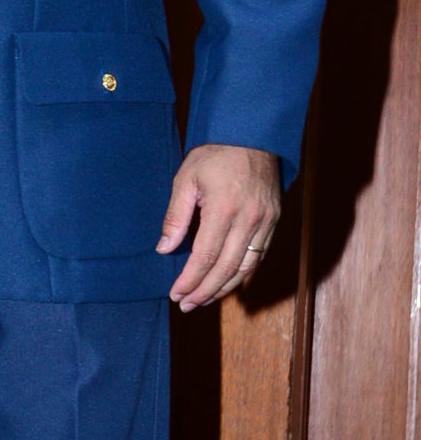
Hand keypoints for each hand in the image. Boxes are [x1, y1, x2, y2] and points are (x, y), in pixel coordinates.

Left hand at [157, 143, 282, 309]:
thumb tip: (164, 249)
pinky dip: (242, 272)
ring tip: (204, 299)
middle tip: (187, 305)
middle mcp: (249, 219)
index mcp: (224, 209)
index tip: (176, 293)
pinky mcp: (274, 220)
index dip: (191, 280)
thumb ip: (175, 216)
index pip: (205, 257)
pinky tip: (227, 281)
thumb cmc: (214, 154)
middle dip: (205, 291)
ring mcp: (266, 221)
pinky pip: (260, 255)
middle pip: (227, 269)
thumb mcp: (186, 179)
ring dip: (224, 287)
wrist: (252, 134)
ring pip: (246, 267)